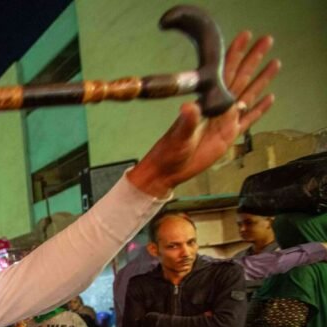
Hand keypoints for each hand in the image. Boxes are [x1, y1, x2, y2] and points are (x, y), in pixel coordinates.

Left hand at [128, 32, 278, 197]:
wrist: (170, 170)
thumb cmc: (170, 151)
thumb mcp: (179, 136)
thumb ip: (186, 121)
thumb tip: (188, 106)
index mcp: (207, 103)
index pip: (225, 73)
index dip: (235, 55)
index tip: (245, 37)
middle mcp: (218, 108)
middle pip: (241, 78)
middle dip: (253, 59)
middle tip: (267, 40)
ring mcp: (226, 121)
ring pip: (249, 95)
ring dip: (262, 80)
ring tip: (275, 63)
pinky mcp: (230, 135)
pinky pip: (249, 119)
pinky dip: (260, 109)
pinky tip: (270, 97)